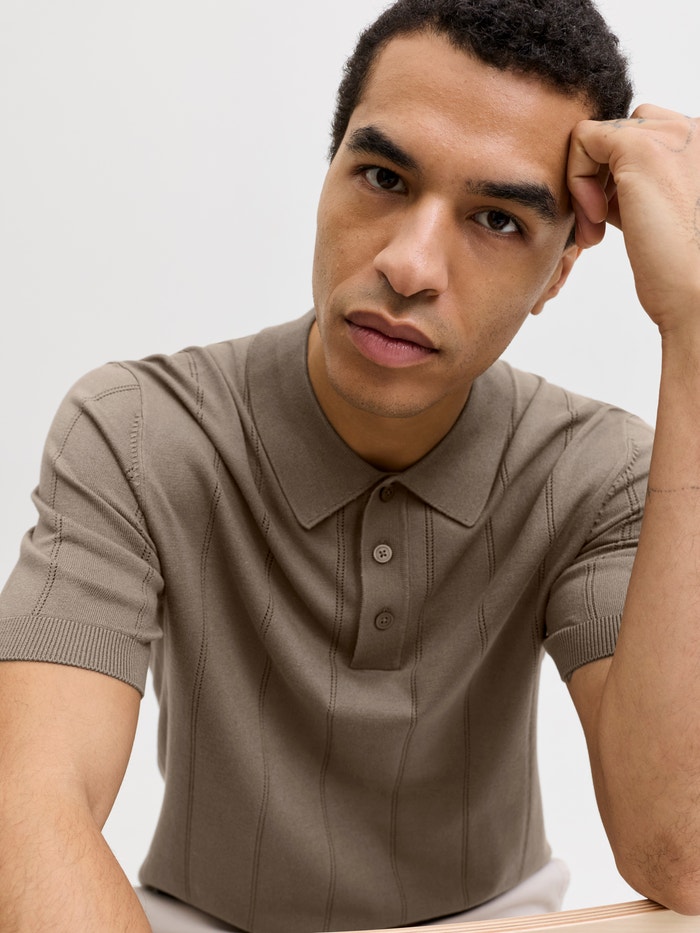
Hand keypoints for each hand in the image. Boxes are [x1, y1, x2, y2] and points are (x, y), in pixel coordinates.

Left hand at [568, 105, 699, 335]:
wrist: (697, 290)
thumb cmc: (681, 266)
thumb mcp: (661, 212)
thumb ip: (640, 187)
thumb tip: (602, 182)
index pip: (646, 135)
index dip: (618, 178)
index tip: (613, 220)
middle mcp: (692, 130)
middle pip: (622, 131)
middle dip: (600, 178)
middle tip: (598, 226)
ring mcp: (668, 133)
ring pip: (600, 136)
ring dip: (586, 183)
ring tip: (595, 229)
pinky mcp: (638, 146)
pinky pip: (582, 139)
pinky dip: (576, 178)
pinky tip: (594, 219)